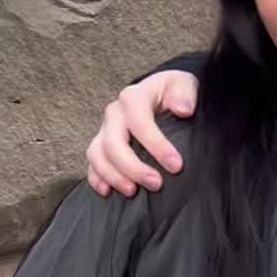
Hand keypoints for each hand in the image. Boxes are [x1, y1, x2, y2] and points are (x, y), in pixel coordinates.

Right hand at [86, 71, 198, 196]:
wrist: (160, 92)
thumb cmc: (172, 91)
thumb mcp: (183, 84)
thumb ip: (184, 93)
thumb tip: (184, 110)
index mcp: (134, 98)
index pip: (139, 122)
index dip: (156, 146)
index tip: (176, 166)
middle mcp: (115, 113)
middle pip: (113, 143)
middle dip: (133, 167)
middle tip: (156, 184)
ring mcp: (105, 130)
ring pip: (98, 155)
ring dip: (113, 176)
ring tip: (132, 191)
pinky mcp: (101, 144)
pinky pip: (92, 163)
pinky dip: (96, 178)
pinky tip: (107, 192)